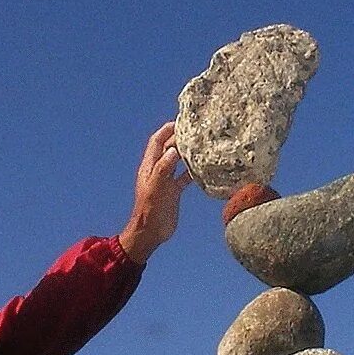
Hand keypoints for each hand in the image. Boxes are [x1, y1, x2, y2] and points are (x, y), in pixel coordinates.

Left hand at [119, 122, 192, 263]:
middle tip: (196, 131)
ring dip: (187, 153)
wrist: (150, 233)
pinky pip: (184, 177)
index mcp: (149, 167)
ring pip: (177, 161)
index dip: (167, 130)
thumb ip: (163, 169)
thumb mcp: (156, 188)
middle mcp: (157, 171)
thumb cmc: (149, 211)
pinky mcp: (173, 192)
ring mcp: (166, 181)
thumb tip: (174, 149)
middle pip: (168, 148)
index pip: (157, 141)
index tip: (180, 121)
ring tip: (201, 144)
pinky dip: (193, 171)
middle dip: (179, 138)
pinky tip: (204, 168)